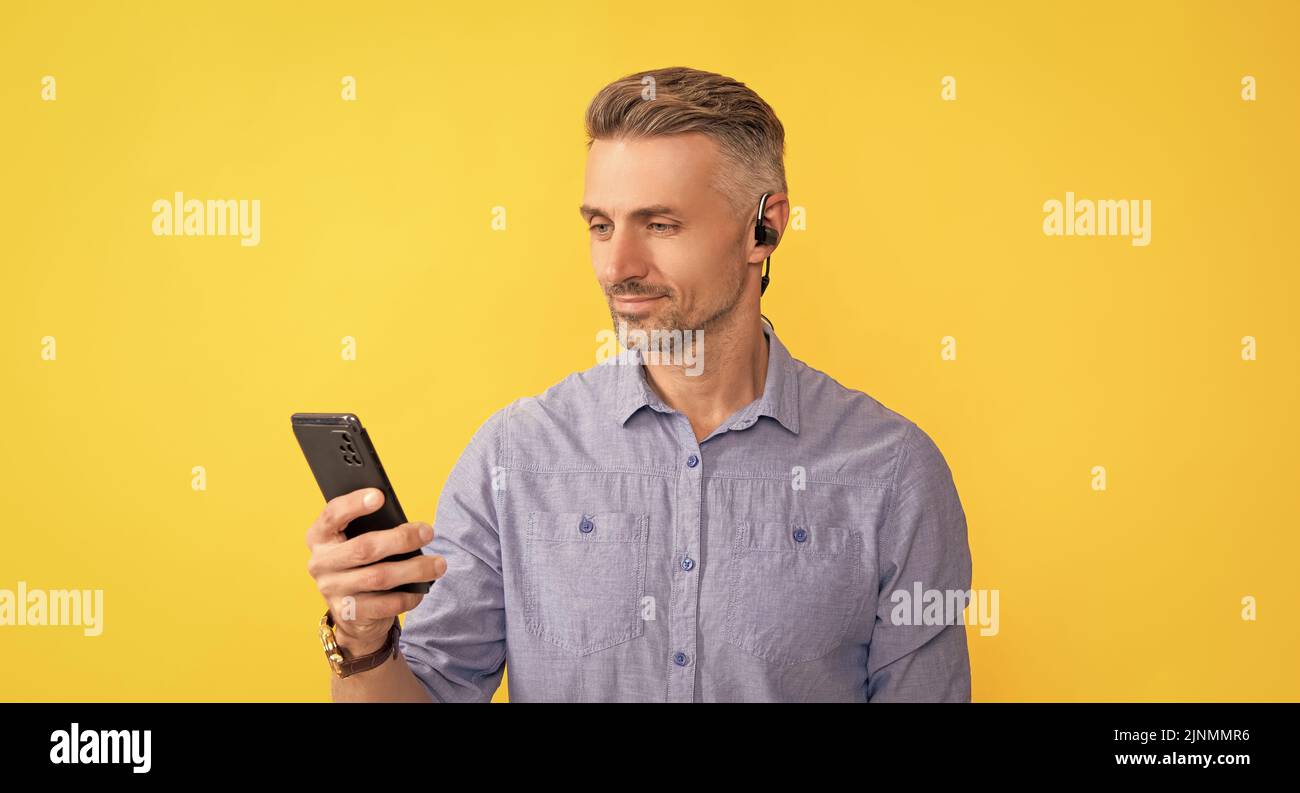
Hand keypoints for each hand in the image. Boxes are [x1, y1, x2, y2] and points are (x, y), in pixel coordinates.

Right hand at [305, 488, 445, 654]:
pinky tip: (422, 589)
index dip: (354, 504)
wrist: (353, 614)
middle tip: (428, 532)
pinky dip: (408, 595)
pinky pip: (385, 604)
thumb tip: (409, 525)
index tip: (380, 496)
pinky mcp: (348, 613)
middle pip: (364, 548)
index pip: (332, 515)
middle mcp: (320, 563)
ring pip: (379, 577)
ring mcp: (331, 590)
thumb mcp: (358, 542)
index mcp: (320, 537)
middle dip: (401, 539)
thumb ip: (372, 530)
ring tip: (439, 564)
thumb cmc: (362, 564)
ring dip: (414, 569)